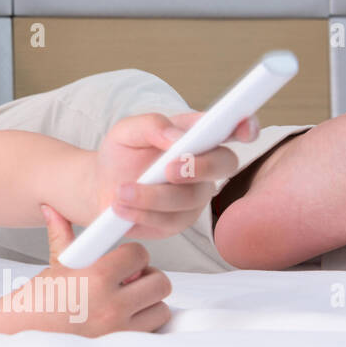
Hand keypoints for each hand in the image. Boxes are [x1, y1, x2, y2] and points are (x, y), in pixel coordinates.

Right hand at [23, 204, 171, 335]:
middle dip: (148, 278)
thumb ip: (61, 234)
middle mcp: (111, 304)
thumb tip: (52, 209)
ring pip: (160, 309)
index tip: (126, 259)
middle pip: (159, 283)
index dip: (134, 254)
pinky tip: (126, 319)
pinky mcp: (121, 346)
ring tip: (128, 301)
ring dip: (148, 304)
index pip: (140, 255)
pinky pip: (152, 332)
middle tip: (132, 280)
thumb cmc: (40, 300)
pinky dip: (144, 324)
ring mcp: (118, 329)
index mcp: (96, 277)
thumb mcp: (54, 264)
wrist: (25, 332)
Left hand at [89, 111, 256, 239]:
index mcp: (197, 135)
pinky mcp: (179, 220)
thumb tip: (175, 136)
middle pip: (225, 164)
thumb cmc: (121, 153)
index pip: (231, 128)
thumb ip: (151, 125)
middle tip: (168, 170)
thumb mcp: (126, 131)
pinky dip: (142, 213)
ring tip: (121, 191)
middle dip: (201, 167)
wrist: (100, 185)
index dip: (245, 127)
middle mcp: (204, 165)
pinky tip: (121, 207)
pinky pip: (169, 220)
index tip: (243, 129)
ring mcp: (195, 195)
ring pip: (190, 198)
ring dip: (153, 196)